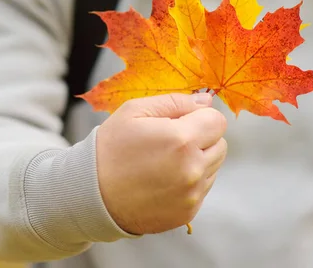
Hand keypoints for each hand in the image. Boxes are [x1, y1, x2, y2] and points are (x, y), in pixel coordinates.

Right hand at [95, 92, 227, 234]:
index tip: (181, 122)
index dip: (200, 117)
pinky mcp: (188, 213)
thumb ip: (175, 101)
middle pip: (220, 144)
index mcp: (181, 139)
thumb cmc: (111, 148)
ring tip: (165, 161)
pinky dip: (190, 182)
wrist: (91, 194)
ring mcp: (192, 194)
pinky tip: (164, 179)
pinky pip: (203, 188)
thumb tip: (207, 100)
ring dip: (198, 160)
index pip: (217, 121)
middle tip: (172, 141)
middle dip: (202, 138)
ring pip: (213, 167)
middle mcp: (192, 169)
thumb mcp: (135, 111)